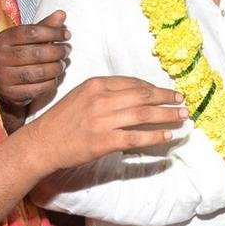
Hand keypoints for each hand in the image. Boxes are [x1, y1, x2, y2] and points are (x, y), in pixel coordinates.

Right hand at [0, 10, 70, 116]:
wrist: (7, 84)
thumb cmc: (22, 55)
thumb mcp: (30, 38)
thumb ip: (46, 26)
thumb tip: (62, 13)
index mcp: (3, 39)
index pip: (32, 32)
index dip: (53, 32)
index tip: (67, 35)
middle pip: (37, 53)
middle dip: (58, 51)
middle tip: (67, 50)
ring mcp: (3, 76)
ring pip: (39, 72)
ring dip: (56, 67)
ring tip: (63, 64)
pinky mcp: (10, 93)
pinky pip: (38, 88)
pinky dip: (51, 82)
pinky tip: (55, 77)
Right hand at [25, 76, 187, 173]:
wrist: (42, 143)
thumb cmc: (62, 119)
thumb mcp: (82, 95)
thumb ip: (107, 92)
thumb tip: (137, 93)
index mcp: (97, 84)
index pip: (134, 82)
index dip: (154, 87)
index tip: (167, 91)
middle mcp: (101, 99)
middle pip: (143, 96)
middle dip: (166, 98)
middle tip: (182, 100)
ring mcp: (103, 121)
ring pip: (144, 115)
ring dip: (167, 115)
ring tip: (182, 116)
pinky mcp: (104, 141)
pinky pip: (136, 138)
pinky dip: (155, 136)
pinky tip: (168, 135)